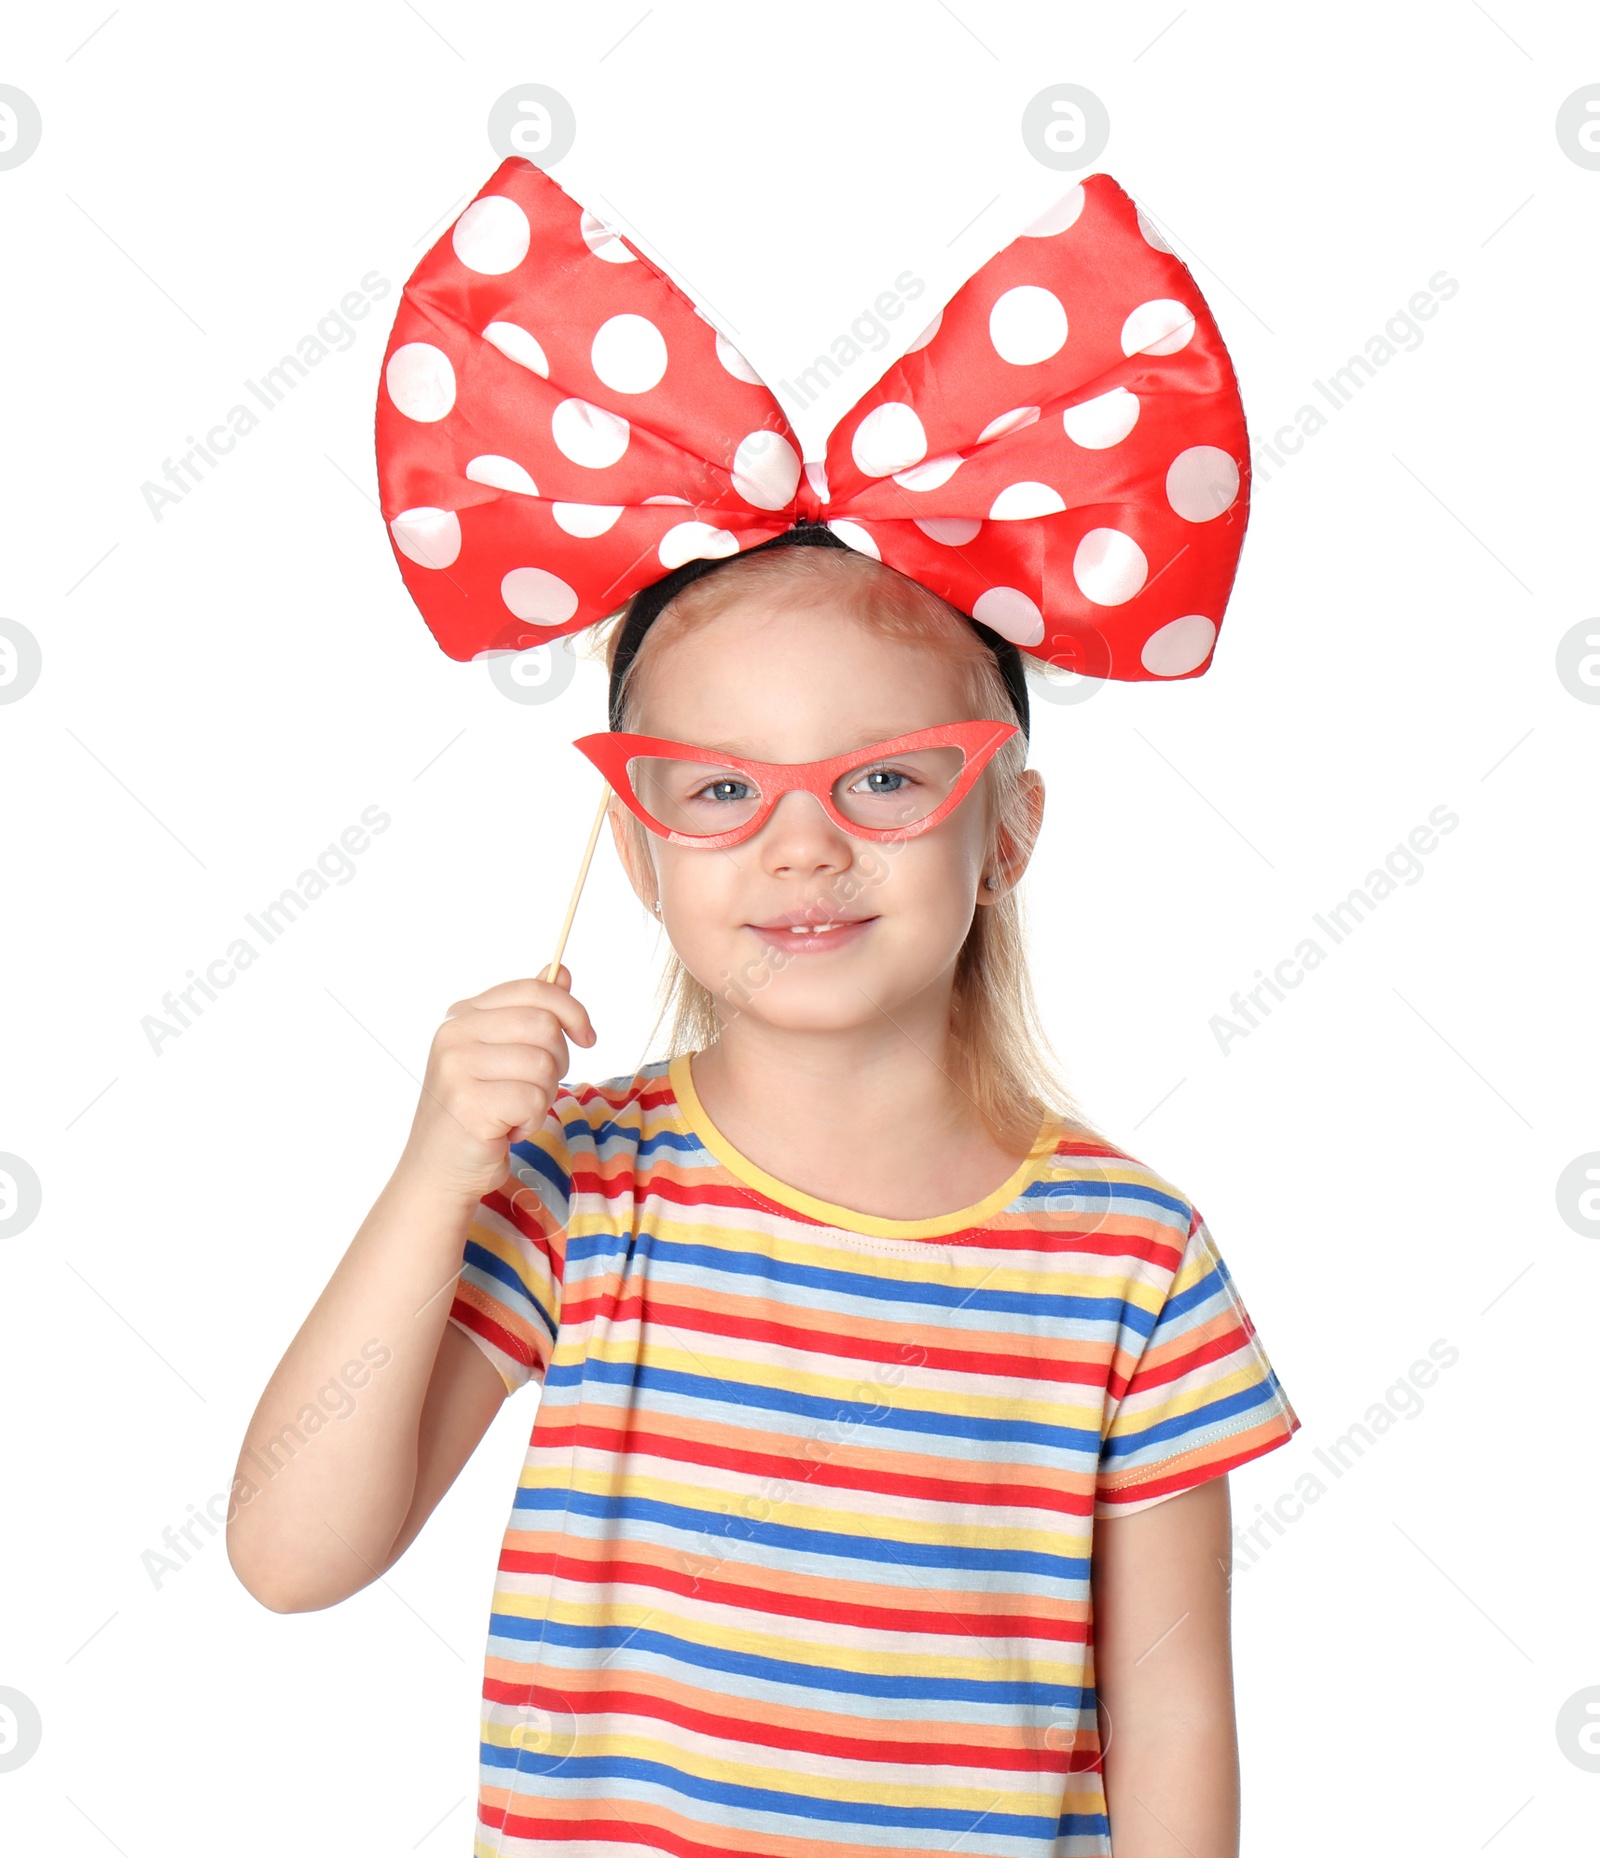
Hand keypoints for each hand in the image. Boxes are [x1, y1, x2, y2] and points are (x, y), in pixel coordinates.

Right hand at [399, 968, 595, 1201]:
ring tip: (516, 1111)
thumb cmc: (479, 1110)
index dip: (571, 1010)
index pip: (533, 990)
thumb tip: (561, 972)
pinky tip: (508, 1130)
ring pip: (543, 1065)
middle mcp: (454, 1034)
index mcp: (463, 1015)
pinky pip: (533, 1100)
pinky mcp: (468, 1104)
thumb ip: (529, 1012)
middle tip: (537, 1088)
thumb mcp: (503, 1054)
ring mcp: (457, 1068)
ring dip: (543, 1096)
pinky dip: (532, 1120)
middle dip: (558, 1061)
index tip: (587, 1037)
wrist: (440, 1169)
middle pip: (545, 1026)